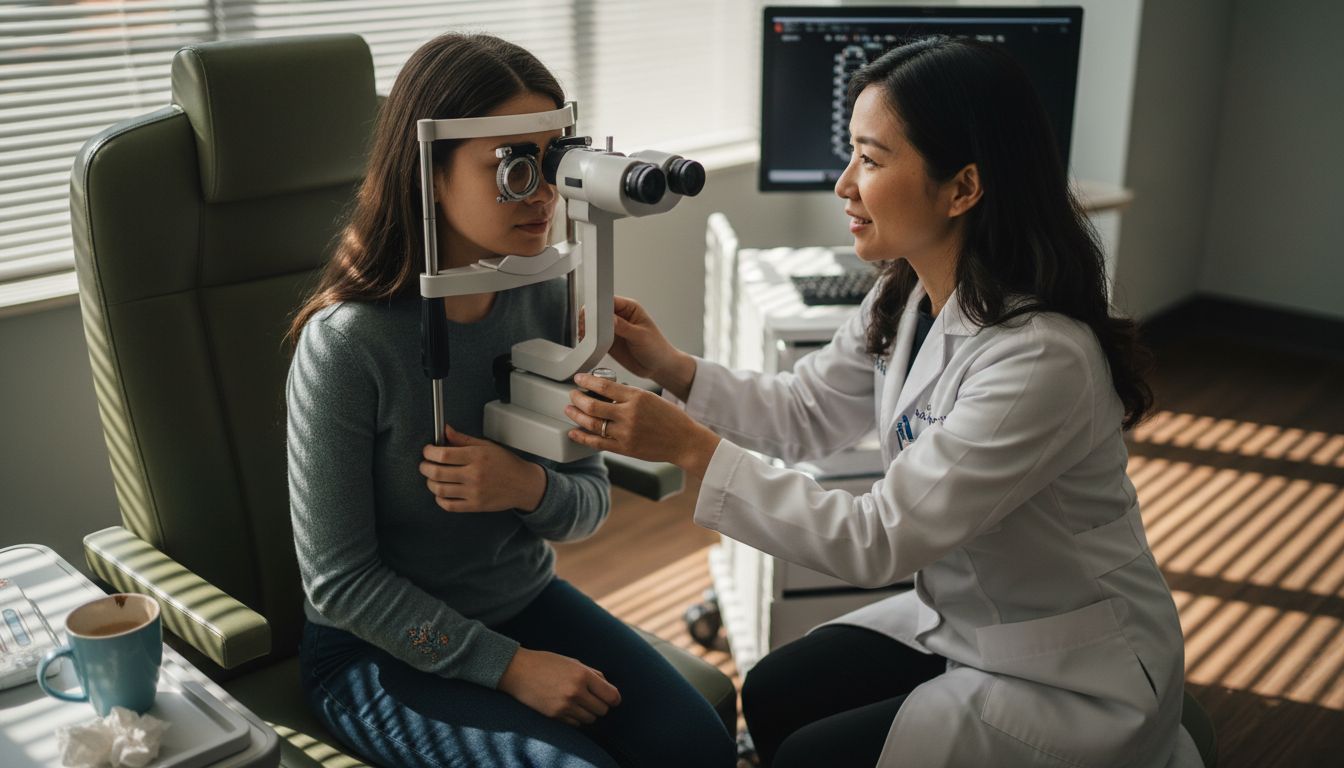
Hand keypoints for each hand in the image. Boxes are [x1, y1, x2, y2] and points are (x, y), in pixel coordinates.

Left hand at [420, 425, 545, 512]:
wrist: (524, 484)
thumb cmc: (506, 464)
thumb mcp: (486, 446)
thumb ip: (463, 439)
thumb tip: (445, 430)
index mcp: (477, 456)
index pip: (443, 454)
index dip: (429, 452)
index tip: (428, 451)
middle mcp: (474, 474)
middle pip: (437, 472)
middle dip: (425, 467)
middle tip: (424, 464)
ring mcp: (474, 492)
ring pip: (440, 489)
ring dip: (430, 483)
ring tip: (432, 477)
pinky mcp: (475, 505)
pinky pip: (449, 505)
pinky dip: (439, 499)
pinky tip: (441, 493)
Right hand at [498, 648, 621, 726]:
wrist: (518, 671)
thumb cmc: (547, 663)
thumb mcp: (573, 662)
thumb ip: (593, 674)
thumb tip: (610, 689)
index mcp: (583, 675)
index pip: (611, 695)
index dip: (615, 699)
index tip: (613, 700)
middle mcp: (576, 691)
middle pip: (602, 710)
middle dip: (601, 706)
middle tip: (593, 700)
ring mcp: (565, 705)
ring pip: (590, 719)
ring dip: (589, 713)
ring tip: (580, 704)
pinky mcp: (555, 715)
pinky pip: (576, 724)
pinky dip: (576, 719)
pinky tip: (569, 708)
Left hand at [565, 373, 720, 476]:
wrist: (684, 441)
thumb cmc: (670, 418)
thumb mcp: (651, 398)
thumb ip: (629, 395)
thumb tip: (605, 391)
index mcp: (637, 397)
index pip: (604, 385)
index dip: (586, 381)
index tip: (578, 378)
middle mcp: (629, 414)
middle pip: (592, 405)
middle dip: (576, 398)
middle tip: (571, 394)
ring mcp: (626, 433)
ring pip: (592, 423)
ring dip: (576, 415)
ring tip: (569, 410)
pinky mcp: (624, 448)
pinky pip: (597, 443)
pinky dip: (582, 437)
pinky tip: (573, 432)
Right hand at [579, 297, 694, 397]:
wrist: (659, 367)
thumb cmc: (657, 348)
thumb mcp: (641, 336)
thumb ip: (623, 327)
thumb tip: (608, 318)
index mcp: (630, 308)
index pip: (608, 300)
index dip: (598, 306)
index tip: (592, 316)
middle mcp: (620, 316)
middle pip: (598, 311)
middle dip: (590, 319)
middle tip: (587, 330)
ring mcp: (613, 329)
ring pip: (594, 325)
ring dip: (589, 331)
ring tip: (587, 338)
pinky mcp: (609, 342)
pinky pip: (595, 339)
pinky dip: (590, 342)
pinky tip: (590, 346)